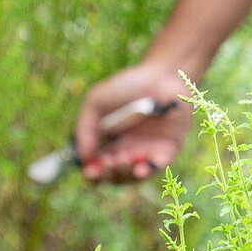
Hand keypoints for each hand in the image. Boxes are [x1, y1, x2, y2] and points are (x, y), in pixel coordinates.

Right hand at [74, 62, 193, 182]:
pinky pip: (155, 168)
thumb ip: (85, 128)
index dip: (92, 173)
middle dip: (107, 175)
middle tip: (106, 163)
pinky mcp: (167, 149)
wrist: (161, 74)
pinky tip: (138, 168)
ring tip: (121, 160)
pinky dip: (145, 172)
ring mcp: (147, 150)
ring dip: (124, 174)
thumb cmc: (128, 84)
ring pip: (132, 176)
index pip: (97, 166)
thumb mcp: (96, 101)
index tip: (89, 170)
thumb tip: (84, 157)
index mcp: (109, 141)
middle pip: (113, 176)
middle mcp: (127, 149)